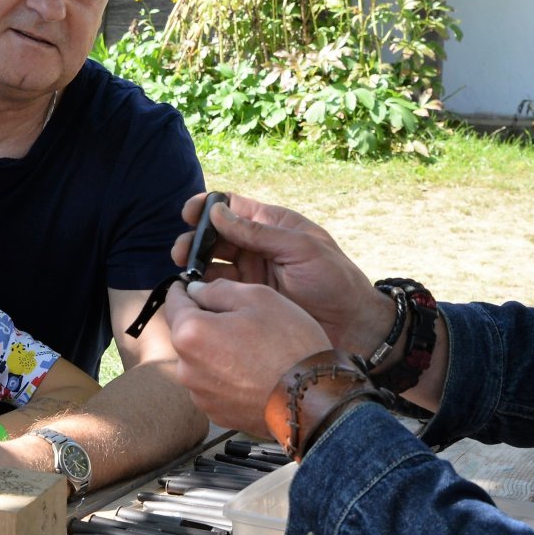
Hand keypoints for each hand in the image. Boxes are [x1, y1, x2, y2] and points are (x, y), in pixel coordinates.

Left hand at [159, 278, 332, 436]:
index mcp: (191, 333)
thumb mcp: (258, 297)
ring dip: (214, 351)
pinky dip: (225, 376)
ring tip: (250, 349)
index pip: (174, 302)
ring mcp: (200, 395)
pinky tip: (252, 372)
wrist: (313, 399)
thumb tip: (195, 290)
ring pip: (199, 361)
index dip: (184, 290)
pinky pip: (212, 385)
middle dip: (204, 322)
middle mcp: (186, 368)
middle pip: (186, 334)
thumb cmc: (289, 344)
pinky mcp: (216, 413)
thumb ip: (218, 289)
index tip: (190, 285)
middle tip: (237, 318)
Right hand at [171, 191, 393, 353]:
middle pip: (215, 236)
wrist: (352, 327)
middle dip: (194, 240)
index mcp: (272, 225)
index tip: (188, 214)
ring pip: (212, 264)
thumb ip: (259, 232)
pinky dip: (202, 290)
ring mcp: (252, 275)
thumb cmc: (335, 281)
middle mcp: (258, 247)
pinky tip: (192, 294)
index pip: (231, 207)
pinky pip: (218, 291)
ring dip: (194, 266)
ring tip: (184, 274)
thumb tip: (217, 213)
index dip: (206, 207)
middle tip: (181, 253)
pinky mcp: (248, 301)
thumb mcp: (302, 249)